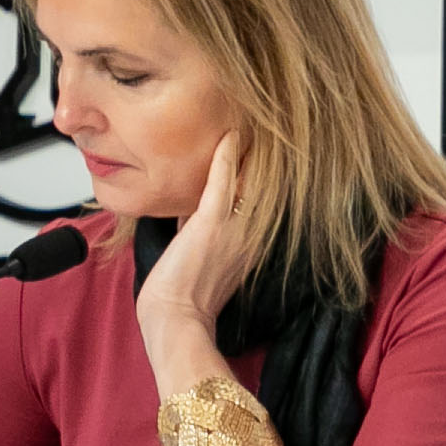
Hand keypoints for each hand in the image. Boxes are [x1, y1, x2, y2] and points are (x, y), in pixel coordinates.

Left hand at [135, 137, 249, 373]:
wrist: (177, 320)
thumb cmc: (183, 301)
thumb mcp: (198, 261)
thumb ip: (199, 234)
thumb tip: (186, 214)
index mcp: (247, 245)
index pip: (256, 204)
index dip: (258, 178)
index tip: (259, 157)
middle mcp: (249, 234)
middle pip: (261, 187)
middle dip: (263, 160)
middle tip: (267, 132)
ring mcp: (234, 227)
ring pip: (248, 180)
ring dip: (251, 152)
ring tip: (251, 125)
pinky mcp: (212, 222)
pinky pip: (222, 182)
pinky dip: (226, 156)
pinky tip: (230, 135)